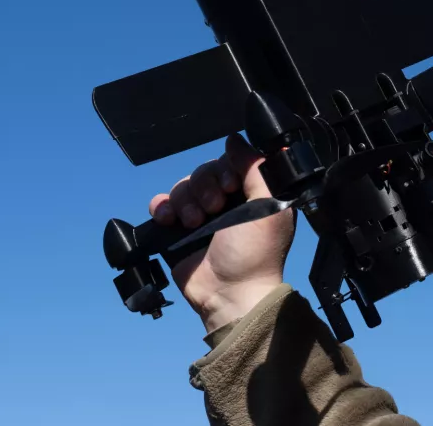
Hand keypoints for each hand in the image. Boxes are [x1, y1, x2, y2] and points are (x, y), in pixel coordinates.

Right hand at [149, 134, 296, 332]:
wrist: (230, 293)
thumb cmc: (256, 253)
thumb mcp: (270, 206)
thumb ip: (257, 168)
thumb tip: (236, 140)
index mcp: (252, 193)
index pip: (232, 161)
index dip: (227, 168)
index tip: (230, 185)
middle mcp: (227, 201)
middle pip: (205, 171)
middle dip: (205, 187)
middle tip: (214, 210)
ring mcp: (201, 215)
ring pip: (183, 186)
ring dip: (186, 200)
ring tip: (195, 223)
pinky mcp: (178, 230)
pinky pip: (162, 204)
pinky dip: (162, 207)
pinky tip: (170, 220)